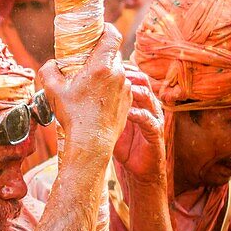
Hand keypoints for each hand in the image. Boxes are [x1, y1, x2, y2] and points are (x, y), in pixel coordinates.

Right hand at [39, 24, 131, 154]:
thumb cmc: (73, 115)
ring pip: (116, 71)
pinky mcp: (128, 100)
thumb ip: (49, 70)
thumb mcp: (52, 90)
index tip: (98, 31)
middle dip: (100, 54)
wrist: (92, 142)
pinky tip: (97, 100)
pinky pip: (120, 87)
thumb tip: (52, 64)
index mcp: (102, 66)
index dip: (107, 28)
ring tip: (89, 85)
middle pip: (112, 53)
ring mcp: (125, 88)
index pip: (113, 35)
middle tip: (85, 61)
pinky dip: (110, 88)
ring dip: (105, 73)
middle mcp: (118, 73)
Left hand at [113, 65, 166, 184]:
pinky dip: (139, 115)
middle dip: (128, 73)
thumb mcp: (110, 121)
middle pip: (142, 81)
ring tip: (122, 86)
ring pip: (148, 97)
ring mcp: (153, 117)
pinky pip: (149, 120)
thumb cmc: (123, 143)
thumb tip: (74, 93)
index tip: (105, 62)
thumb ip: (101, 106)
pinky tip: (129, 113)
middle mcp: (147, 105)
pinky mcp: (155, 133)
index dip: (121, 67)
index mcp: (136, 100)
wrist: (138, 168)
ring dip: (135, 90)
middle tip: (114, 70)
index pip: (131, 76)